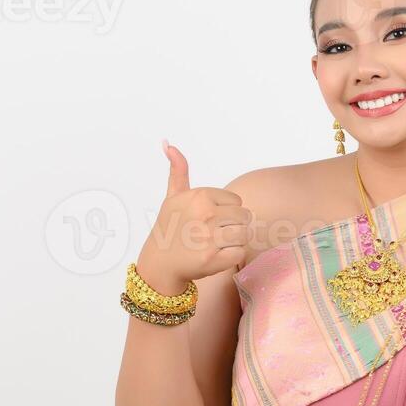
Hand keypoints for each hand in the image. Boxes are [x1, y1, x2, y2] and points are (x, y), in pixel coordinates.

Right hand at [134, 139, 251, 292]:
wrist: (160, 262)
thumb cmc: (170, 226)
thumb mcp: (173, 196)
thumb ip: (178, 170)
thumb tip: (168, 144)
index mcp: (200, 196)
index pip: (237, 202)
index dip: (227, 212)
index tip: (210, 219)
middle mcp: (205, 214)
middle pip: (245, 217)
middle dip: (234, 226)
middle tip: (216, 233)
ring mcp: (209, 237)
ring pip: (244, 235)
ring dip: (234, 242)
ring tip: (217, 244)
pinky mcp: (213, 259)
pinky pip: (240, 253)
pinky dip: (232, 256)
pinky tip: (217, 255)